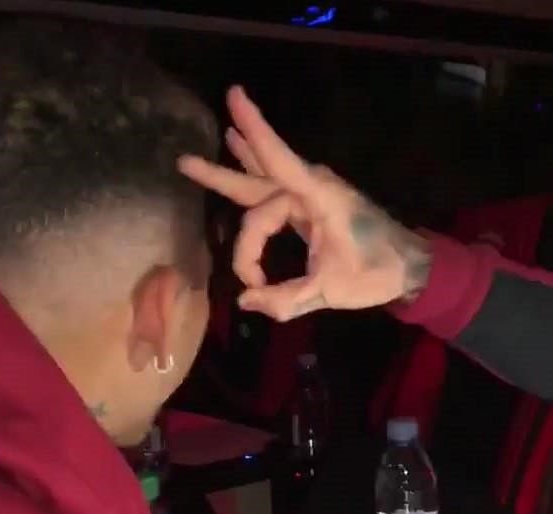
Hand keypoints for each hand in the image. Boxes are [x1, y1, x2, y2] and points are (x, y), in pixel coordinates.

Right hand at [178, 86, 431, 321]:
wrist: (408, 263)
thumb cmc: (375, 273)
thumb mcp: (331, 291)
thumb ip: (286, 299)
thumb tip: (244, 302)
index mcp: (319, 199)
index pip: (268, 188)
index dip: (247, 230)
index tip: (251, 282)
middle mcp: (311, 186)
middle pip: (257, 178)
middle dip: (220, 174)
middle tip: (183, 161)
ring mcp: (310, 190)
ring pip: (263, 175)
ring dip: (238, 160)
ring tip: (219, 134)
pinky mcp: (309, 200)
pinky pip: (274, 181)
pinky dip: (254, 164)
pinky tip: (237, 146)